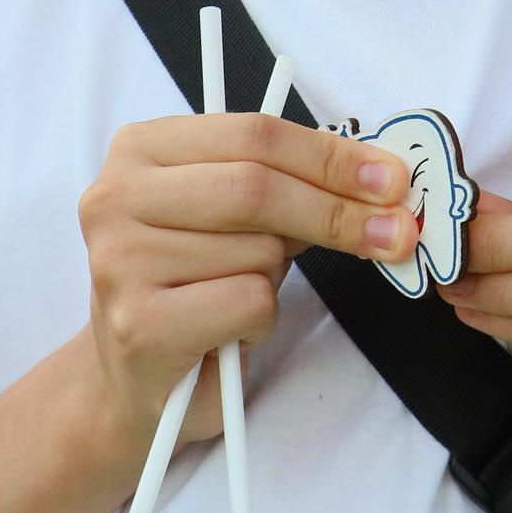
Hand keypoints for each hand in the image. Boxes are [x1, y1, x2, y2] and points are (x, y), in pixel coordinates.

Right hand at [76, 114, 414, 452]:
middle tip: (396, 233)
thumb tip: (379, 182)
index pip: (255, 133)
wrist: (136, 379)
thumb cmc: (194, 287)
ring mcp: (121, 261)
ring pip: (258, 251)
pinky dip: (260, 321)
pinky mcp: (139, 323)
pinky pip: (249, 303)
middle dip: (337, 212)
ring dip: (275, 279)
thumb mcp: (233, 217)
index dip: (332, 156)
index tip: (392, 179)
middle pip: (257, 186)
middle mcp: (116, 196)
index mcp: (141, 149)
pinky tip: (227, 331)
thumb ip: (288, 185)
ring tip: (237, 298)